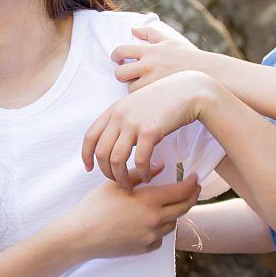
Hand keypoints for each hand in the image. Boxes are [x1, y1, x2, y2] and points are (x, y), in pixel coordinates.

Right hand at [65, 177, 202, 258]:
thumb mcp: (116, 185)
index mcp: (148, 200)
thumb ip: (140, 174)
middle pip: (183, 208)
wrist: (81, 235)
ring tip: (167, 205)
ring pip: (172, 223)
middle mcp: (154, 219)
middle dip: (192, 197)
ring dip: (173, 213)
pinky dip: (158, 230)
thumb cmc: (94, 206)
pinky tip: (149, 223)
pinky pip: (159, 238)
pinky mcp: (144, 248)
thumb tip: (162, 166)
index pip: (181, 191)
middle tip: (194, 189)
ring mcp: (150, 236)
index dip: (191, 184)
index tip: (195, 178)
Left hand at [82, 71, 216, 186]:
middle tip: (117, 182)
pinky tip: (148, 177)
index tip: (90, 168)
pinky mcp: (150, 131)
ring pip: (117, 159)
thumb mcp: (136, 104)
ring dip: (122, 177)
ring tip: (130, 186)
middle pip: (101, 152)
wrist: (188, 90)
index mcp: (114, 109)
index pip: (90, 136)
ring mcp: (134, 122)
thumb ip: (123, 120)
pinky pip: (139, 160)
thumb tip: (117, 143)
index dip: (86, 155)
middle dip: (106, 172)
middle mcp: (120, 115)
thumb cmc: (165, 100)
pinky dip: (142, 172)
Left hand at [111, 26, 219, 90]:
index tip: (119, 59)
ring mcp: (153, 82)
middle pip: (120, 72)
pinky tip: (149, 97)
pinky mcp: (158, 96)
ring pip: (130, 89)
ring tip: (143, 87)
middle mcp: (149, 65)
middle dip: (122, 74)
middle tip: (129, 76)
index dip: (116, 56)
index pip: (121, 50)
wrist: (209, 75)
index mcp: (150, 50)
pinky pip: (141, 100)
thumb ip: (150, 33)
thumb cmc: (190, 57)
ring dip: (133, 88)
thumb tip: (133, 29)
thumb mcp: (170, 41)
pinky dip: (142, 99)